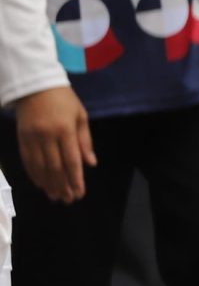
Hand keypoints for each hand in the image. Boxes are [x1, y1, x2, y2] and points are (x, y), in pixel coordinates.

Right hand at [14, 86, 92, 202]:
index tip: (79, 193)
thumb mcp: (80, 116)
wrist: (35, 85)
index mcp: (65, 130)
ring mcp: (32, 138)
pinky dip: (34, 175)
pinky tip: (41, 184)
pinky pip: (27, 161)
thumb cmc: (64, 99)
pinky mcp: (21, 139)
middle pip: (55, 167)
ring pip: (40, 167)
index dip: (75, 179)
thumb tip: (90, 164)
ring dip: (48, 184)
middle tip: (68, 200)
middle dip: (62, 186)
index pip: (71, 160)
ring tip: (56, 196)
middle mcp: (47, 136)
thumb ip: (85, 141)